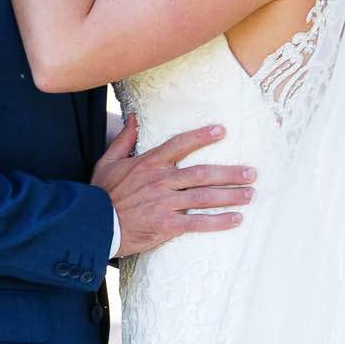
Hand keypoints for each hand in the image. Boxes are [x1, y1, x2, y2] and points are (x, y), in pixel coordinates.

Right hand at [91, 116, 255, 258]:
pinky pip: (198, 222)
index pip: (180, 144)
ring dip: (230, 195)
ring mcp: (165, 203)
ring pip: (204, 197)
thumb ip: (124, 139)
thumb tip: (133, 116)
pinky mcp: (167, 225)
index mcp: (149, 163)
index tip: (222, 131)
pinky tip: (236, 219)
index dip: (202, 136)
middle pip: (202, 173)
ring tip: (250, 193)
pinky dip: (219, 221)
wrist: (92, 226)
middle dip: (229, 173)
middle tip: (251, 172)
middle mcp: (161, 180)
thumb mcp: (108, 162)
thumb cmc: (100, 194)